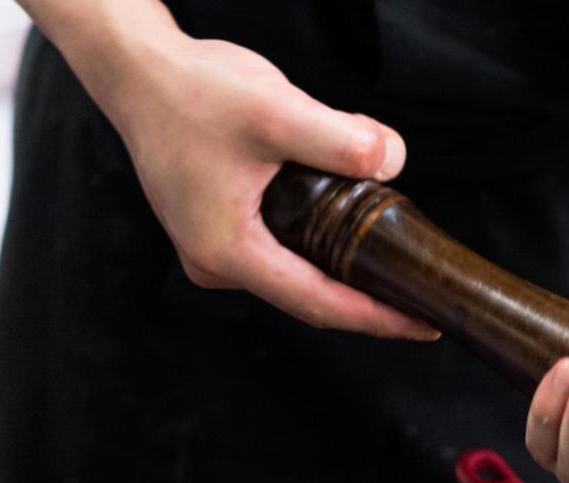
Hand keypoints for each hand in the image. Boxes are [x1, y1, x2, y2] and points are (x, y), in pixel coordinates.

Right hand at [84, 26, 437, 339]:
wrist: (140, 71)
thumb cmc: (191, 91)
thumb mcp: (275, 110)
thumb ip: (338, 140)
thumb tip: (392, 160)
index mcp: (227, 252)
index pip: (320, 304)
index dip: (378, 318)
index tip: (426, 324)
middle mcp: (216, 264)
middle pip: (312, 300)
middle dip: (370, 303)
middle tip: (428, 304)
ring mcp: (214, 251)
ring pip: (299, 276)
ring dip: (347, 273)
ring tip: (402, 273)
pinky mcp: (218, 231)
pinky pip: (283, 255)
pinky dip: (322, 252)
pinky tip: (358, 239)